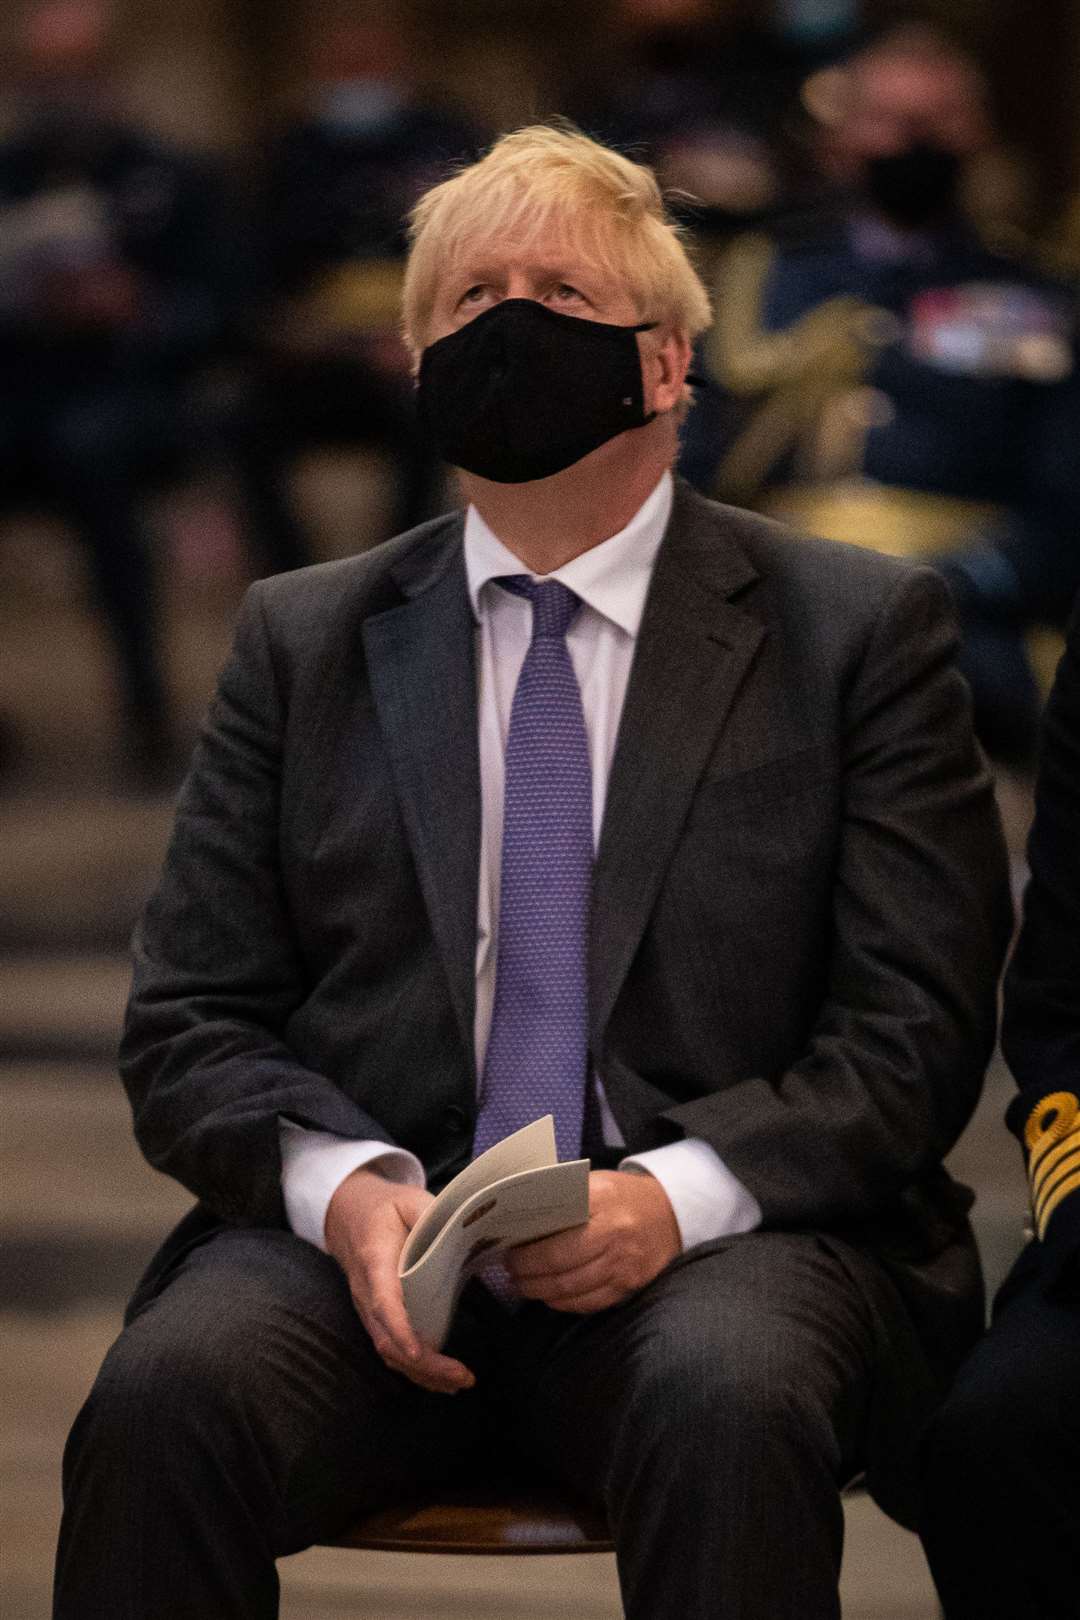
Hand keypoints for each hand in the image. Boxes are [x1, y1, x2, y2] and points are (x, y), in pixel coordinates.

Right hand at [324, 1167, 475, 1394]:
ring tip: (460, 1382)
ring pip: (387, 1352)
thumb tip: (463, 1234)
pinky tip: (441, 1380)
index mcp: (374, 1260)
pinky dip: (414, 1370)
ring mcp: (366, 1309)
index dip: (401, 1329)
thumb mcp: (409, 1200)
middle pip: (387, 1339)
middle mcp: (366, 1292)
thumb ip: (432, 1217)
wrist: (347, 1214)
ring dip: (422, 1373)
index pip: (384, 1302)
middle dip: (424, 1365)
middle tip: (463, 1376)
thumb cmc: (383, 1208)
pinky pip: (389, 1350)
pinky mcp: (374, 1318)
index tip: (420, 1353)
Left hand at [506, 1169, 680, 1313]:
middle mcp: (615, 1232)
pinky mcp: (630, 1285)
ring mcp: (624, 1263)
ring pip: (572, 1288)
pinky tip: (550, 1296)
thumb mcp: (595, 1183)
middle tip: (511, 1271)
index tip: (509, 1250)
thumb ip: (563, 1198)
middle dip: (528, 1272)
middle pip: (560, 1263)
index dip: (528, 1248)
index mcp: (601, 1200)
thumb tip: (522, 1221)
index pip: (556, 1230)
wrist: (671, 1212)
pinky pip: (590, 1302)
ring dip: (540, 1291)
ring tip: (523, 1286)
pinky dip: (564, 1303)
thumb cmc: (622, 1196)